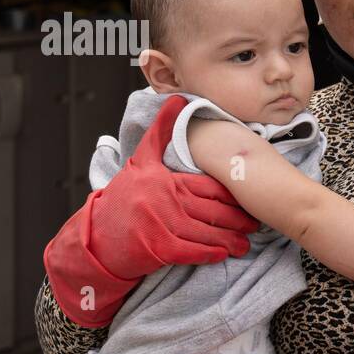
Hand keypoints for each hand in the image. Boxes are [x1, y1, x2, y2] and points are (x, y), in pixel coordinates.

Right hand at [88, 94, 259, 276]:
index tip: (248, 195)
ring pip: (206, 232)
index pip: (208, 185)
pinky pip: (192, 251)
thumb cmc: (124, 198)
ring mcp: (161, 225)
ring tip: (245, 243)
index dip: (231, 192)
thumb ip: (160, 133)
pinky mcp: (158, 249)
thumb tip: (177, 99)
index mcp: (164, 180)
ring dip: (230, 239)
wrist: (98, 238)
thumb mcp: (140, 162)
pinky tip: (223, 253)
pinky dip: (210, 253)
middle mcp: (164, 201)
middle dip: (237, 218)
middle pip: (212, 210)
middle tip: (255, 222)